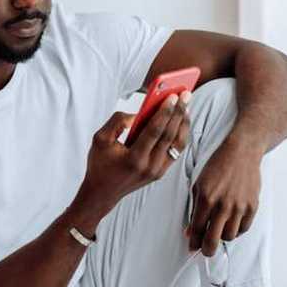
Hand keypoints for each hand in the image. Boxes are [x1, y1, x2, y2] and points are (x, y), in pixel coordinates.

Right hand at [80, 91, 191, 209]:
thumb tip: (138, 113)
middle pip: (169, 135)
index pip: (155, 131)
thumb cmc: (100, 164)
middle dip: (178, 113)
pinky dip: (180, 134)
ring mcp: (158, 171)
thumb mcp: (100, 139)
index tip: (173, 96)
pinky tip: (181, 120)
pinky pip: (176, 150)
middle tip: (185, 94)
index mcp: (134, 159)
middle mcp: (150, 166)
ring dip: (183, 123)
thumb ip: (117, 122)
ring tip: (186, 105)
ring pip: (177, 144)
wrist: (103, 192)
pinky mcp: (161, 172)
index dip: (165, 112)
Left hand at [186, 137, 261, 256]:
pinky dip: (236, 229)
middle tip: (205, 250)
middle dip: (206, 250)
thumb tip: (190, 231)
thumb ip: (194, 209)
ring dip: (222, 236)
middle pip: (213, 240)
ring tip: (219, 229)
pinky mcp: (252, 206)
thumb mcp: (198, 185)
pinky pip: (243, 228)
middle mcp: (223, 205)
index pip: (197, 230)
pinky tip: (231, 222)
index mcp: (206, 199)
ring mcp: (239, 207)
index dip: (193, 241)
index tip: (192, 246)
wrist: (242, 152)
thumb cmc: (218, 166)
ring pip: (229, 236)